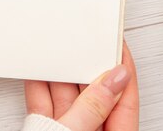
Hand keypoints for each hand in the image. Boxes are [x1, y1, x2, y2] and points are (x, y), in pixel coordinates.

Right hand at [24, 42, 138, 130]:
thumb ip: (93, 106)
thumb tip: (114, 78)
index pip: (125, 99)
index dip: (122, 69)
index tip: (116, 44)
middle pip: (96, 95)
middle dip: (87, 67)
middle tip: (86, 41)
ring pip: (69, 98)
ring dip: (61, 74)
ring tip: (58, 51)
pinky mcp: (47, 130)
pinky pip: (46, 106)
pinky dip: (40, 88)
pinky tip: (37, 71)